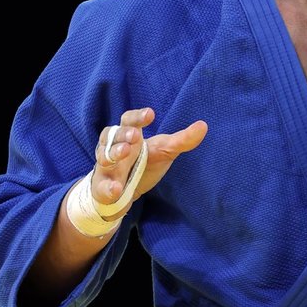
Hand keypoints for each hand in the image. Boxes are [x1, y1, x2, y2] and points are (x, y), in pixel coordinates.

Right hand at [92, 108, 207, 210]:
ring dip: (113, 153)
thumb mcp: (165, 151)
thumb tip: (204, 125)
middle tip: (136, 135)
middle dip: (124, 133)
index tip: (151, 114)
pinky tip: (116, 189)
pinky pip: (102, 185)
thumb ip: (182, 140)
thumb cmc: (145, 163)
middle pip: (112, 133)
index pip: (130, 119)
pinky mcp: (102, 186)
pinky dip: (108, 187)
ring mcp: (105, 166)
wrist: (125, 192)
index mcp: (129, 134)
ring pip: (103, 155)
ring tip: (125, 153)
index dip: (138, 116)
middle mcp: (113, 146)